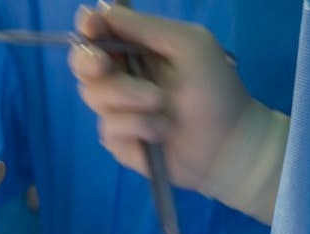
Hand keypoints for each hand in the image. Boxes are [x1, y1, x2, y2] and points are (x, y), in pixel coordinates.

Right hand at [70, 3, 284, 220]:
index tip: (91, 26)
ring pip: (94, 95)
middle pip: (82, 62)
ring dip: (127, 97)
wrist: (227, 144)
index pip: (101, 31)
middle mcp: (123, 75)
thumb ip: (146, 27)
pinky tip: (160, 132)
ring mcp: (118, 108)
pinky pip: (109, 127)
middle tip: (103, 66)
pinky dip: (136, 126)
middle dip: (88, 62)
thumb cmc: (215, 88)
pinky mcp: (118, 139)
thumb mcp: (188, 45)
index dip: (89, 26)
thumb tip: (103, 9)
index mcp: (138, 48)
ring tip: (159, 104)